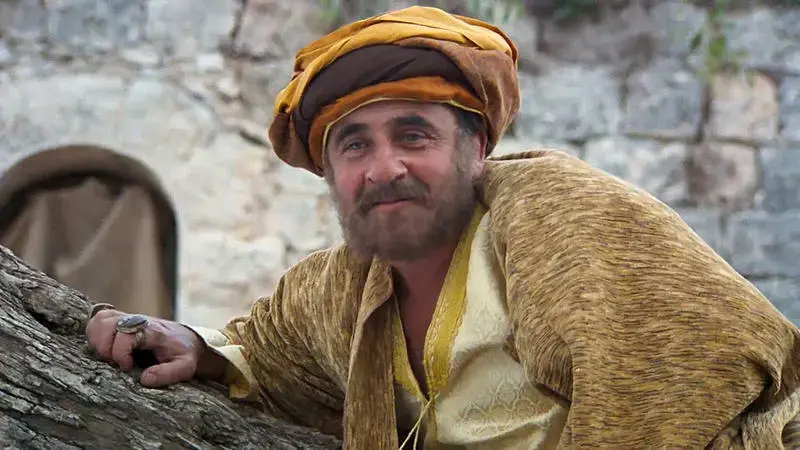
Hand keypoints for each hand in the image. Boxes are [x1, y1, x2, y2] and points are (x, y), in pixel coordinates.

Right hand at [85, 308, 205, 387]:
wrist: (186, 338)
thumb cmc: (183, 353)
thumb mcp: (185, 366)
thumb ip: (168, 374)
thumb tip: (145, 380)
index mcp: (153, 331)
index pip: (127, 333)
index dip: (120, 352)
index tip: (126, 367)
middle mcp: (138, 321)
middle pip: (108, 323)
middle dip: (104, 346)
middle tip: (112, 362)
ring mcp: (128, 319)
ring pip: (101, 320)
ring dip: (96, 339)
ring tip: (106, 356)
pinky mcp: (120, 321)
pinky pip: (99, 320)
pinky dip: (94, 333)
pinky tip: (102, 348)